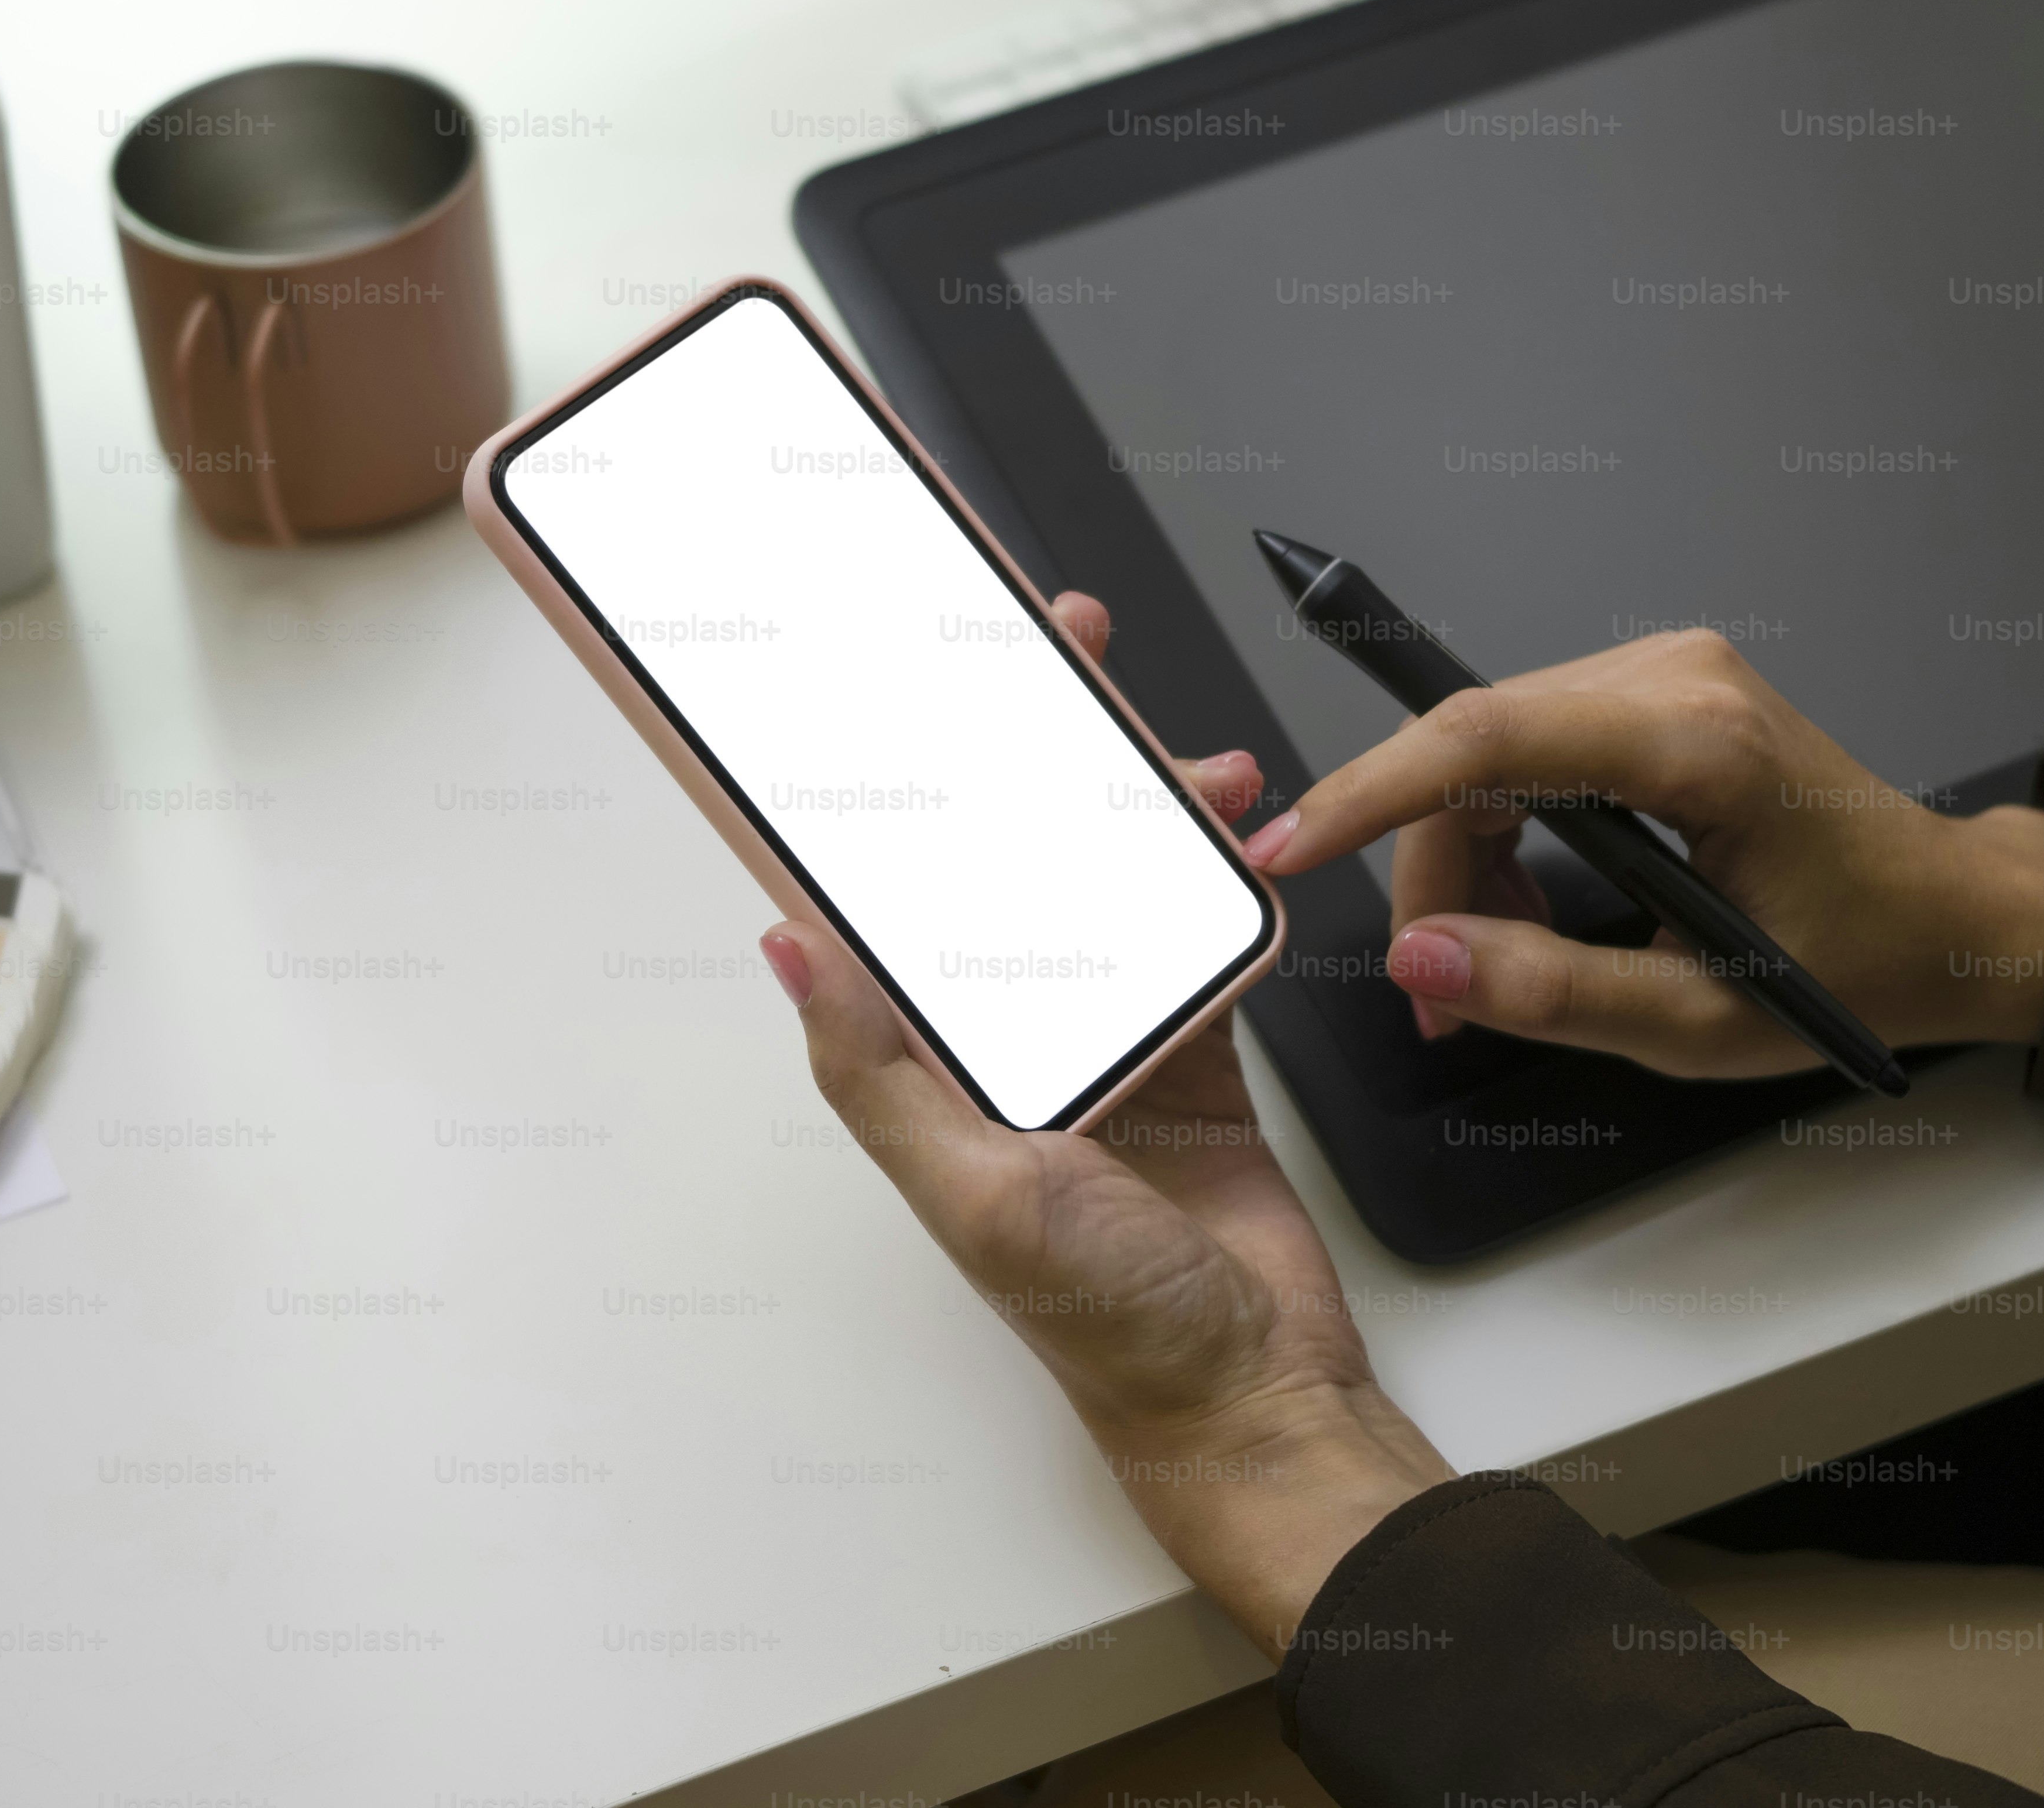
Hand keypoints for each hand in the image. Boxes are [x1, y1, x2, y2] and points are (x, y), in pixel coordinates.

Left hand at [762, 592, 1449, 1661]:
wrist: (1258, 1394)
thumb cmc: (1112, 1325)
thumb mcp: (975, 1191)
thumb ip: (877, 1069)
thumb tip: (784, 949)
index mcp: (938, 1065)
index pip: (897, 900)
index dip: (899, 790)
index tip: (907, 690)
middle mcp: (1015, 1041)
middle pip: (1013, 858)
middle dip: (1038, 749)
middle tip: (1063, 649)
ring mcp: (1109, 1040)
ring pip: (1112, 878)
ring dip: (1146, 804)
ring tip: (1190, 755)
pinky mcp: (1195, 1053)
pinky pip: (1198, 938)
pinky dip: (1221, 879)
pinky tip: (1242, 833)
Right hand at [1243, 628, 2043, 1075]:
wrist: (1952, 914)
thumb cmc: (1863, 960)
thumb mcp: (1707, 1020)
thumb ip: (1553, 993)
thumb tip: (1424, 960)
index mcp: (1700, 744)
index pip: (1483, 740)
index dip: (1366, 792)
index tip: (1287, 845)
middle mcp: (1675, 678)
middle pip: (1471, 756)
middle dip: (1427, 875)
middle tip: (1434, 994)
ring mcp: (1663, 674)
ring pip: (1485, 759)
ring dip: (1460, 865)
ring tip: (1482, 973)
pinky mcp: (1650, 693)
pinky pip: (1522, 756)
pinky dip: (1500, 840)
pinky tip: (1522, 915)